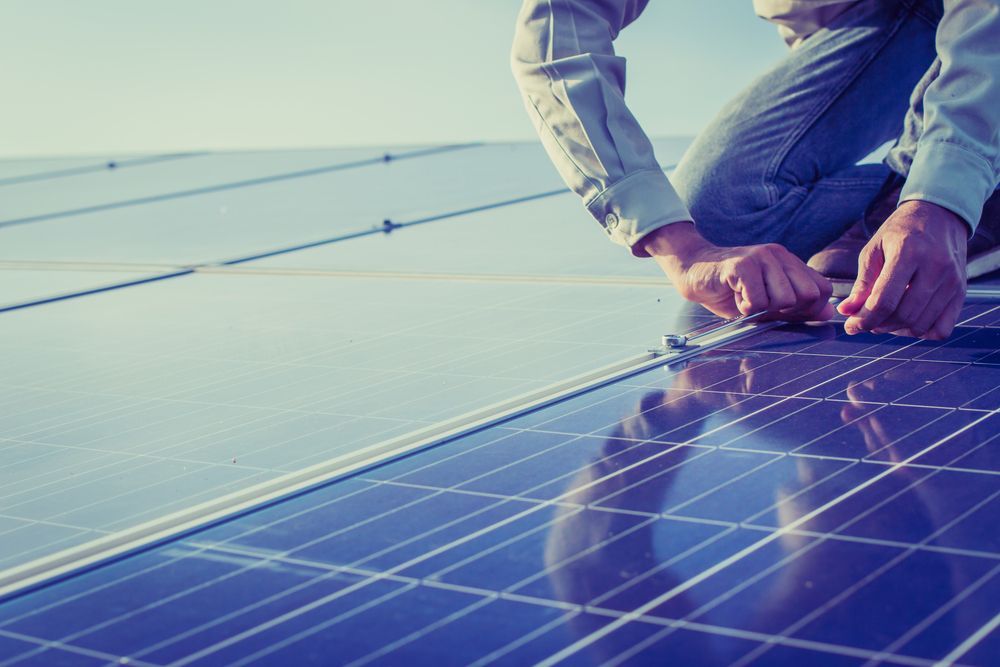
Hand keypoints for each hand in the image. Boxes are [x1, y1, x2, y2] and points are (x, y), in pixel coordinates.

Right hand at [643, 222, 833, 320]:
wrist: (691, 270)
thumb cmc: (727, 287)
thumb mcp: (766, 300)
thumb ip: (796, 306)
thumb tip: (829, 313)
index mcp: (788, 262)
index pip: (821, 289)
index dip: (808, 309)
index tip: (782, 312)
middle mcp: (778, 255)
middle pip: (807, 295)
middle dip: (787, 311)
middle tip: (761, 306)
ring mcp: (761, 258)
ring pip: (785, 299)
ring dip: (763, 309)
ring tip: (745, 300)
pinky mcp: (741, 265)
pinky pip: (758, 300)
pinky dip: (746, 308)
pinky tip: (735, 297)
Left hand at [838, 200, 966, 339]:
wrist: (940, 215)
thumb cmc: (901, 232)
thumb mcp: (874, 250)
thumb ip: (862, 283)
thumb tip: (846, 311)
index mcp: (909, 252)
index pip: (884, 300)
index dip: (864, 319)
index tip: (852, 325)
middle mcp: (936, 267)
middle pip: (903, 315)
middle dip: (877, 325)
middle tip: (865, 320)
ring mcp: (952, 280)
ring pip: (920, 325)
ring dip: (896, 329)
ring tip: (883, 318)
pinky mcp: (962, 291)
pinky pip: (941, 328)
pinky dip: (921, 331)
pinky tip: (907, 320)